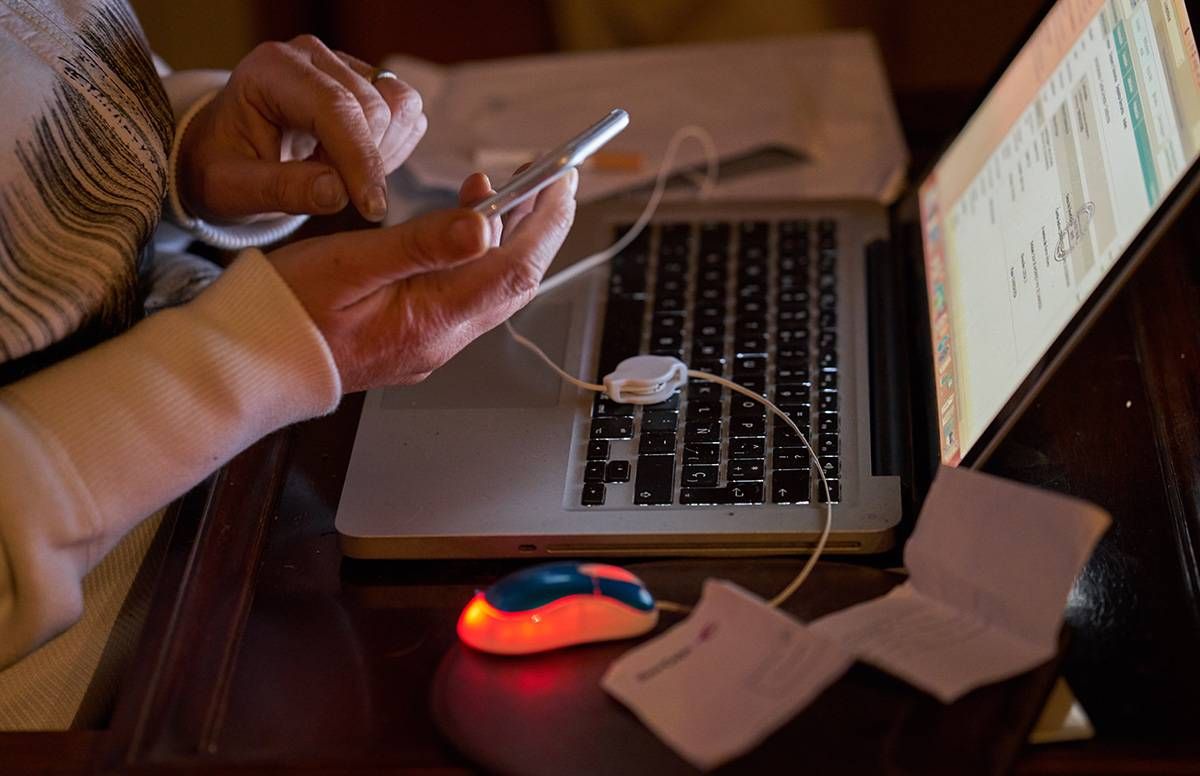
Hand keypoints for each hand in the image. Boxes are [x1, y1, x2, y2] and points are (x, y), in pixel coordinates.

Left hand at [178, 35, 425, 223]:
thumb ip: (281, 190)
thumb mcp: (232, 189)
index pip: (335, 107)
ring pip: (400, 107)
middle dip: (364, 162)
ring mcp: (345, 65)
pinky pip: (407, 115)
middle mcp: (313, 56)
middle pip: (375, 108)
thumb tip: (338, 193)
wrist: (226, 152)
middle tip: (327, 190)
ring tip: (339, 173)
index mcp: (272, 70)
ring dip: (383, 153)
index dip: (360, 159)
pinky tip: (355, 164)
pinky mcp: (369, 82)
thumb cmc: (222, 168)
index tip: (371, 208)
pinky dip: (393, 148)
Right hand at [268, 168, 577, 391]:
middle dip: (540, 224)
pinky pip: (467, 295)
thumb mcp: (350, 265)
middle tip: (549, 176)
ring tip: (503, 188)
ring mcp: (431, 342)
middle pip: (515, 279)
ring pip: (493, 287)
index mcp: (431, 320)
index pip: (515, 269)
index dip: (546, 222)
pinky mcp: (416, 338)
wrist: (252, 365)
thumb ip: (421, 246)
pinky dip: (479, 256)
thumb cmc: (286, 313)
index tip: (562, 179)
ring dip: (509, 238)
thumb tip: (484, 226)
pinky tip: (465, 228)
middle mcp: (442, 338)